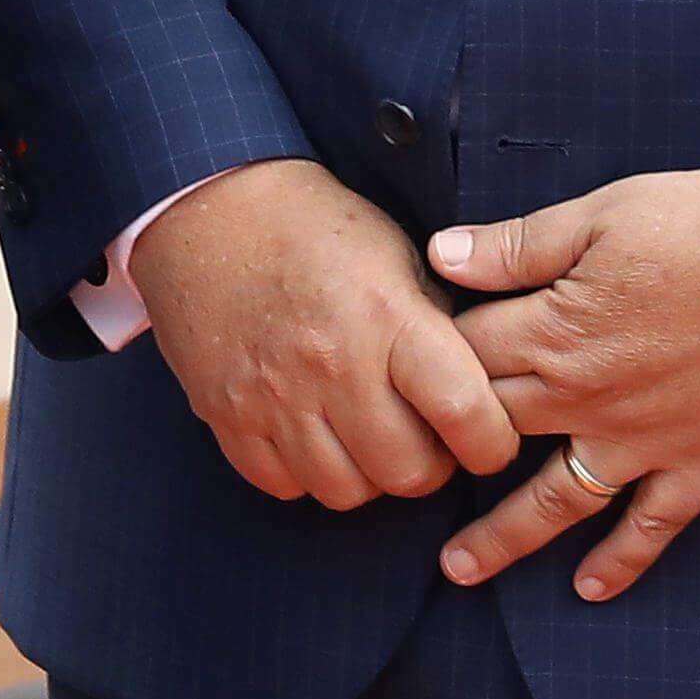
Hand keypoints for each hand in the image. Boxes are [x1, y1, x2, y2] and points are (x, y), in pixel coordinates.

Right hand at [125, 161, 523, 511]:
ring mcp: (271, 396)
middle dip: (430, 466)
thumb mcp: (395, 255)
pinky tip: (313, 435)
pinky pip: (283, 484)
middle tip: (425, 438)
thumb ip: (436, 327)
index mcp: (385, 318)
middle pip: (407, 472)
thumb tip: (474, 389)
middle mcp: (330, 365)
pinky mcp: (225, 413)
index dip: (492, 444)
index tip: (489, 438)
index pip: (464, 414)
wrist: (207, 207)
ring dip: (368, 475)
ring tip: (366, 438)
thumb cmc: (312, 226)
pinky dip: (306, 473)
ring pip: (346, 492)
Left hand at [433, 172, 699, 604]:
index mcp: (554, 333)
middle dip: (440, 453)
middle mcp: (588, 399)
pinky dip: (623, 561)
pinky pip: (655, 523)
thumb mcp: (601, 214)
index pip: (461, 357)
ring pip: (558, 499)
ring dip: (505, 537)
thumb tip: (439, 255)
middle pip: (492, 433)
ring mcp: (645, 439)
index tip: (396, 363)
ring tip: (456, 571)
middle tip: (393, 479)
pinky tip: (588, 590)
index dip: (424, 357)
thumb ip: (516, 246)